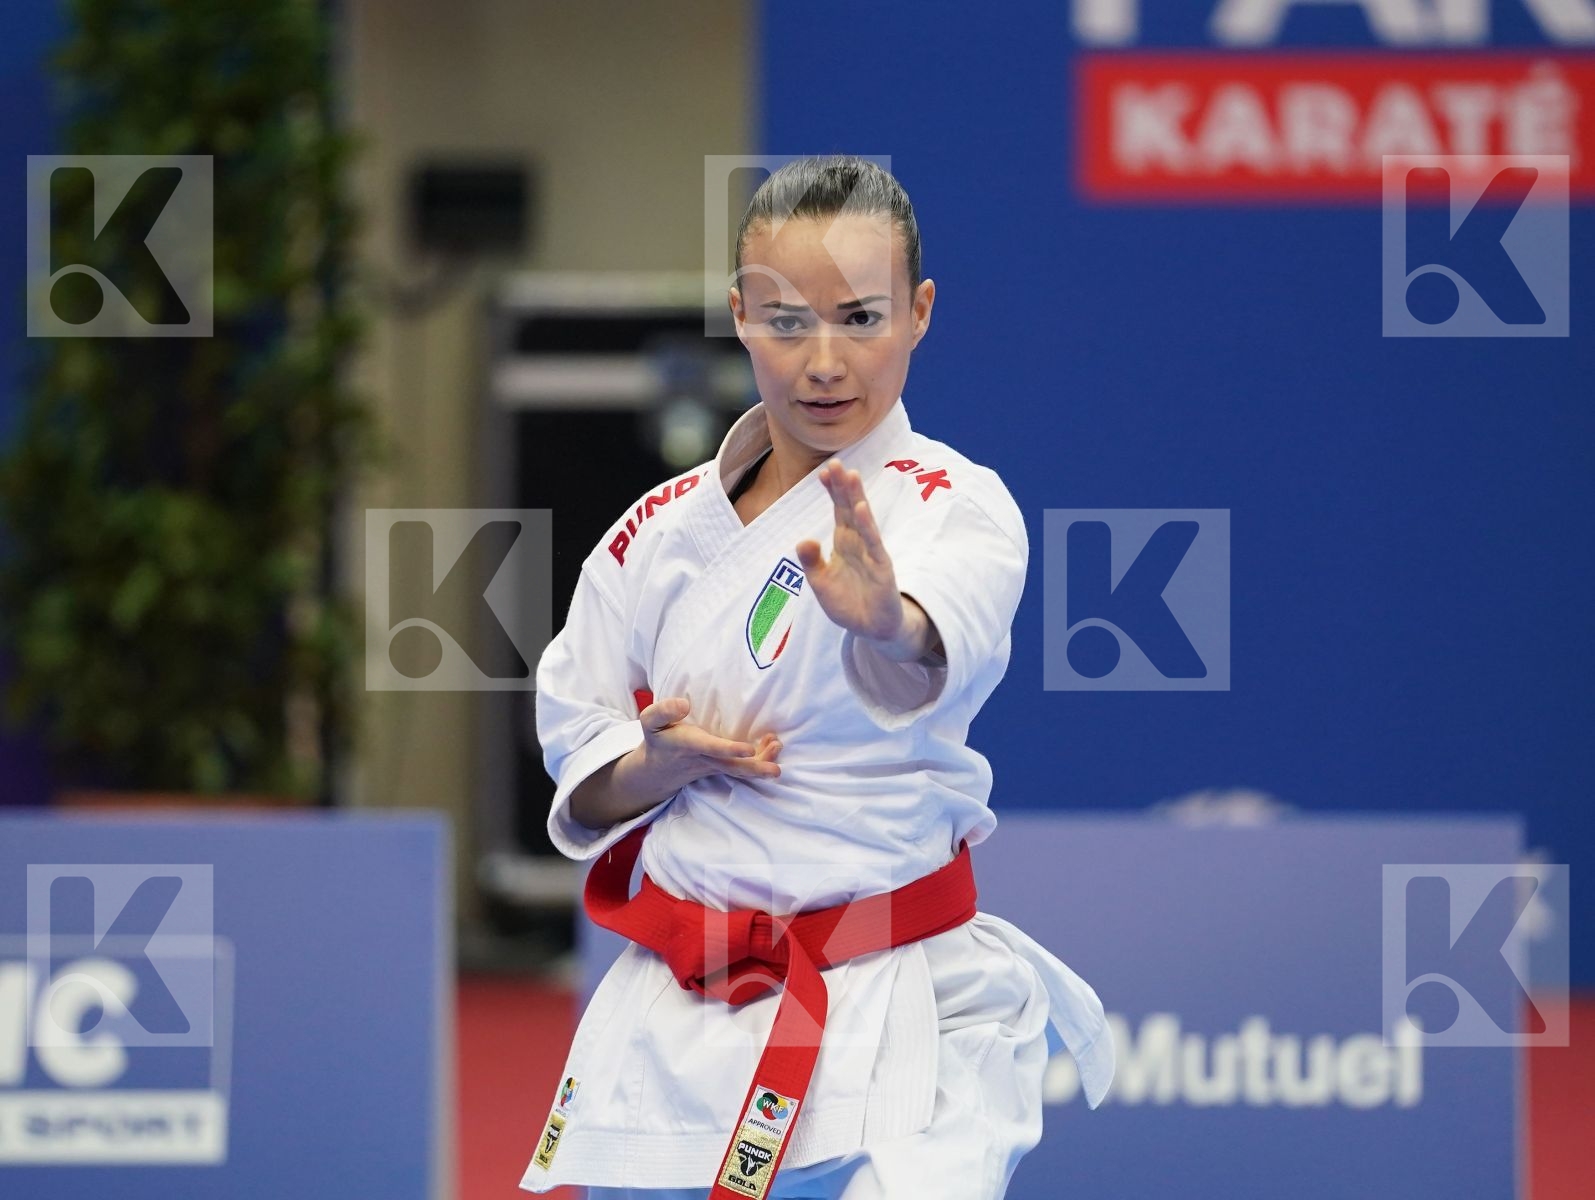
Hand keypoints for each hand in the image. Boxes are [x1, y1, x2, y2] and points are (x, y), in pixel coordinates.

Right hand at [629, 696, 781, 792]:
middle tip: (775, 769)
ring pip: (740, 771)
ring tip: (778, 747)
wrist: (657, 771)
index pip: (709, 748)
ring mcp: (714, 767)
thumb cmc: (658, 739)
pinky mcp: (721, 769)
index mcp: (687, 745)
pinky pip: (741, 770)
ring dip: (761, 764)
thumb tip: (684, 704)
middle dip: (754, 768)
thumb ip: (663, 711)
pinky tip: (773, 747)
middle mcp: (703, 759)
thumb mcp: (650, 722)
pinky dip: (759, 761)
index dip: (728, 749)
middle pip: (732, 768)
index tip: (748, 749)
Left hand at [796, 460, 905, 641]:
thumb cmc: (849, 603)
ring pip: (863, 521)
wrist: (872, 628)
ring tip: (851, 476)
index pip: (838, 511)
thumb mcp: (820, 583)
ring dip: (857, 498)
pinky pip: (874, 544)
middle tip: (836, 461)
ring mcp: (871, 553)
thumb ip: (811, 562)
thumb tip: (803, 540)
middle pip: (850, 509)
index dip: (832, 491)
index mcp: (844, 543)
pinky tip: (862, 509)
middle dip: (843, 486)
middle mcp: (859, 543)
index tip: (824, 470)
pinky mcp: (882, 568)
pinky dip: (868, 526)